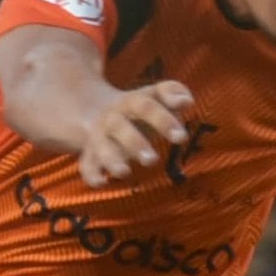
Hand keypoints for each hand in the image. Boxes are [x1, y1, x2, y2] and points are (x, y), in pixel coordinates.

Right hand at [73, 82, 195, 186]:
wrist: (95, 110)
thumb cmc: (139, 108)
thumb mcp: (154, 95)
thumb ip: (173, 93)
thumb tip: (187, 101)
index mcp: (131, 102)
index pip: (146, 107)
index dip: (163, 121)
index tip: (181, 137)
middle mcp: (112, 119)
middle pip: (120, 127)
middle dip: (135, 142)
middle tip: (152, 160)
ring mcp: (99, 137)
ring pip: (102, 147)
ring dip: (112, 160)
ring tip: (124, 172)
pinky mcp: (90, 155)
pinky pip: (87, 166)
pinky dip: (92, 175)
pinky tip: (102, 183)